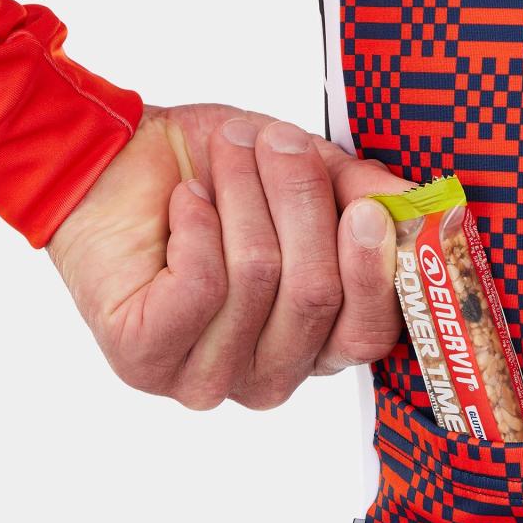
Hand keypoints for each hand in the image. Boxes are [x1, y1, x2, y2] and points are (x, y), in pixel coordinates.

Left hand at [48, 104, 410, 409]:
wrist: (108, 162)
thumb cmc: (209, 174)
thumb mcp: (306, 172)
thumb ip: (365, 194)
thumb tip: (414, 203)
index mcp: (318, 345)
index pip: (368, 334)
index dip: (375, 272)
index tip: (369, 209)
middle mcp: (270, 376)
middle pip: (315, 297)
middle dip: (299, 205)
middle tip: (278, 143)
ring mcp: (209, 379)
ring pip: (257, 281)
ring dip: (242, 198)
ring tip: (225, 157)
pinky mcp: (147, 363)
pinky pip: (200, 286)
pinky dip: (195, 224)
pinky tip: (186, 203)